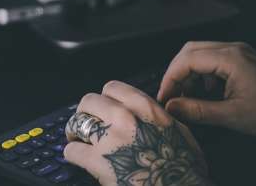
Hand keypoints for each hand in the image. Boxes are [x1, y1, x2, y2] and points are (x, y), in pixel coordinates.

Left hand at [64, 81, 211, 185]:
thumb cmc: (184, 168)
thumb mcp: (179, 132)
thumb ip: (159, 117)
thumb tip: (153, 113)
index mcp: (145, 108)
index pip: (112, 88)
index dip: (104, 99)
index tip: (104, 109)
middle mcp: (125, 117)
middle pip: (89, 101)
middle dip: (86, 113)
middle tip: (87, 124)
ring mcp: (109, 138)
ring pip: (77, 123)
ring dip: (75, 132)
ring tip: (78, 140)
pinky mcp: (97, 161)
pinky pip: (71, 150)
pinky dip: (72, 154)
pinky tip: (78, 159)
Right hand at [157, 41, 255, 136]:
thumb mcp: (232, 116)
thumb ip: (198, 110)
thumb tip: (171, 107)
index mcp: (230, 59)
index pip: (187, 60)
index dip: (170, 78)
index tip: (164, 98)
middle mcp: (233, 49)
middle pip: (190, 51)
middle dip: (176, 73)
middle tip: (171, 96)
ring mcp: (238, 52)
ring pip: (200, 54)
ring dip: (189, 74)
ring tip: (187, 97)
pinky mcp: (242, 59)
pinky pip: (213, 60)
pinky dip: (203, 75)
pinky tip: (206, 94)